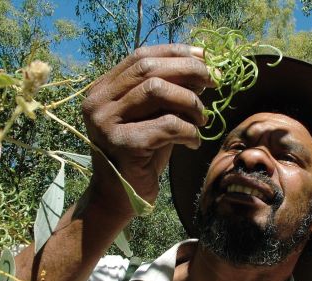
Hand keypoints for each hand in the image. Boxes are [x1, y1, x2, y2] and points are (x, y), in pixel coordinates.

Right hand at [82, 44, 212, 209]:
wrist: (122, 197)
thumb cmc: (143, 155)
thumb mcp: (155, 116)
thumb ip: (169, 93)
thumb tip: (202, 69)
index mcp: (103, 89)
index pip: (140, 56)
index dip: (176, 53)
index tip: (205, 58)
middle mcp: (98, 102)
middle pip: (148, 69)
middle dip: (188, 71)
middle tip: (213, 82)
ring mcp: (106, 123)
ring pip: (156, 90)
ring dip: (189, 102)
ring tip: (202, 120)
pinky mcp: (122, 144)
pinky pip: (166, 125)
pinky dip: (188, 131)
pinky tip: (193, 142)